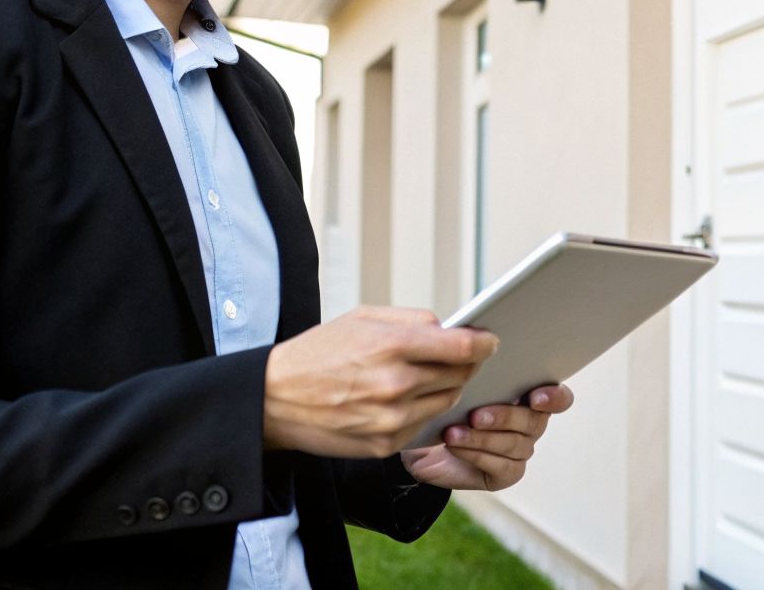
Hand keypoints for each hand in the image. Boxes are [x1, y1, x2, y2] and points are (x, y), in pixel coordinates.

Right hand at [262, 306, 497, 457]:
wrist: (273, 399)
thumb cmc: (317, 353)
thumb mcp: (362, 318)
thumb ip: (413, 321)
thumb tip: (451, 329)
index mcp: (392, 347)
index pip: (462, 348)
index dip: (484, 343)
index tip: (489, 341)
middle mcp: (396, 385)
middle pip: (460, 376)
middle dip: (465, 365)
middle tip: (458, 357)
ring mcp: (392, 419)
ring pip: (447, 402)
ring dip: (446, 388)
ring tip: (428, 377)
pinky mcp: (385, 445)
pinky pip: (424, 426)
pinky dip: (423, 412)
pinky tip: (407, 400)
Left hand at [399, 384, 574, 491]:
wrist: (426, 441)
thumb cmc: (449, 406)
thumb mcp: (462, 384)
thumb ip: (481, 371)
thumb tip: (481, 347)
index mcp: (529, 396)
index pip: (560, 398)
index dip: (554, 397)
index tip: (534, 398)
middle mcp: (531, 424)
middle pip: (535, 422)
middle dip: (505, 417)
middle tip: (475, 415)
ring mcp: (521, 450)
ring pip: (515, 444)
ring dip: (482, 438)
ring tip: (453, 433)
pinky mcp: (508, 473)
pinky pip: (501, 465)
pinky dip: (476, 454)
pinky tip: (455, 446)